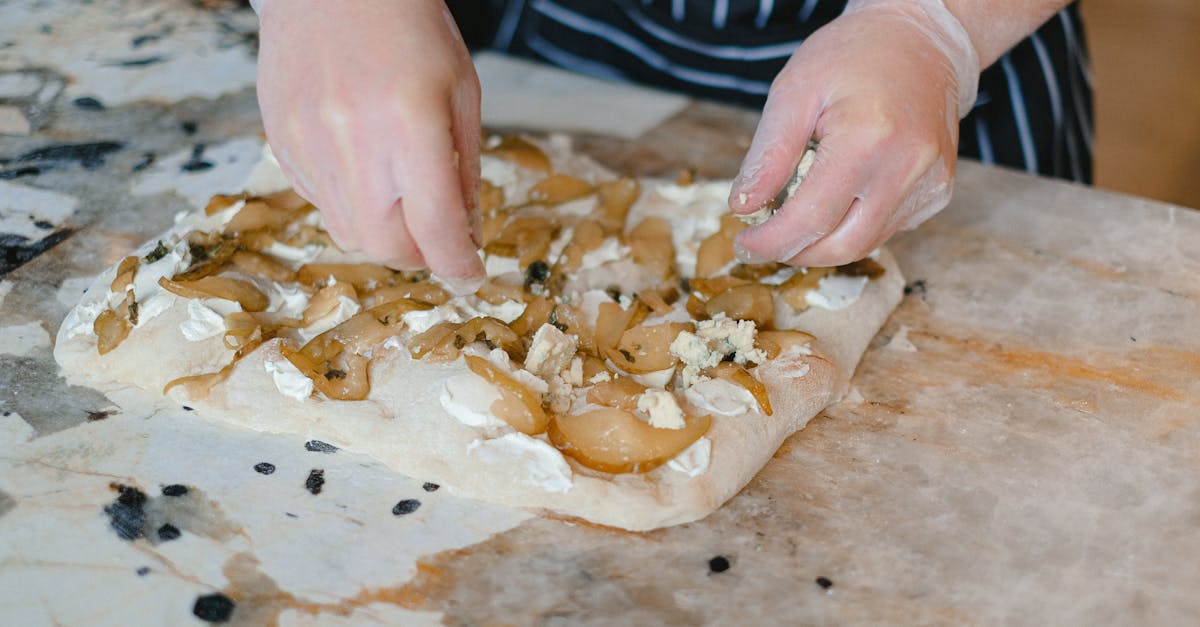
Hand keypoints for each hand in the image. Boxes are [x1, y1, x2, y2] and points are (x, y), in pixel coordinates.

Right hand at [256, 0, 483, 288]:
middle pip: (384, 244)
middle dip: (417, 256)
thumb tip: (466, 235)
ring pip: (347, 232)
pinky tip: (364, 168)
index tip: (471, 272)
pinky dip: (349, 205)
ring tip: (400, 200)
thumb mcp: (461, 92)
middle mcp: (353, 139)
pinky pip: (317, 201)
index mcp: (410, 122)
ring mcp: (307, 142)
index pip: (436, 225)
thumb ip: (463, 169)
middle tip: (437, 241)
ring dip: (382, 234)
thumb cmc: (409, 28)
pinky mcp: (280, 141)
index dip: (458, 262)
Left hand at [729, 0, 979, 266]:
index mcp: (867, 140)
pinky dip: (852, 226)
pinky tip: (838, 198)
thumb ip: (768, 154)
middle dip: (795, 253)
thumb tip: (744, 206)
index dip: (772, 241)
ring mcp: (930, 184)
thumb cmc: (853, 57)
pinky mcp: (938, 192)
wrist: (922, 40)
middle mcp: (906, 168)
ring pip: (865, 243)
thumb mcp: (794, 92)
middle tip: (763, 242)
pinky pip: (886, 229)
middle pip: (841, 246)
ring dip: (823, 243)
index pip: (811, 219)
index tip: (744, 242)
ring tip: (796, 216)